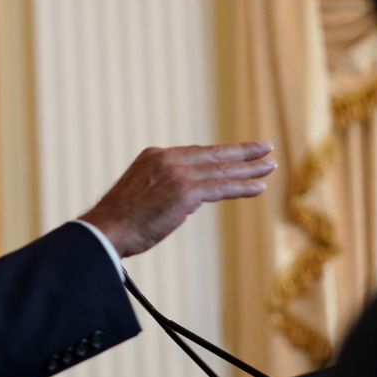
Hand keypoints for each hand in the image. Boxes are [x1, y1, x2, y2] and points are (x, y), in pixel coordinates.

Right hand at [79, 142, 275, 257]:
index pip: (195, 153)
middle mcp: (168, 159)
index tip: (237, 152)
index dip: (220, 154)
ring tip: (270, 166)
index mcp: (155, 156)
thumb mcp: (140, 192)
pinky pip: (221, 188)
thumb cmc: (119, 219)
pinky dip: (242, 187)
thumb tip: (186, 200)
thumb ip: (164, 188)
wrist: (106, 228)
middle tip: (265, 148)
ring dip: (249, 169)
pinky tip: (259, 186)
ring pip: (222, 170)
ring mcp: (178, 174)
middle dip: (242, 152)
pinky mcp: (186, 192)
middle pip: (213, 154)